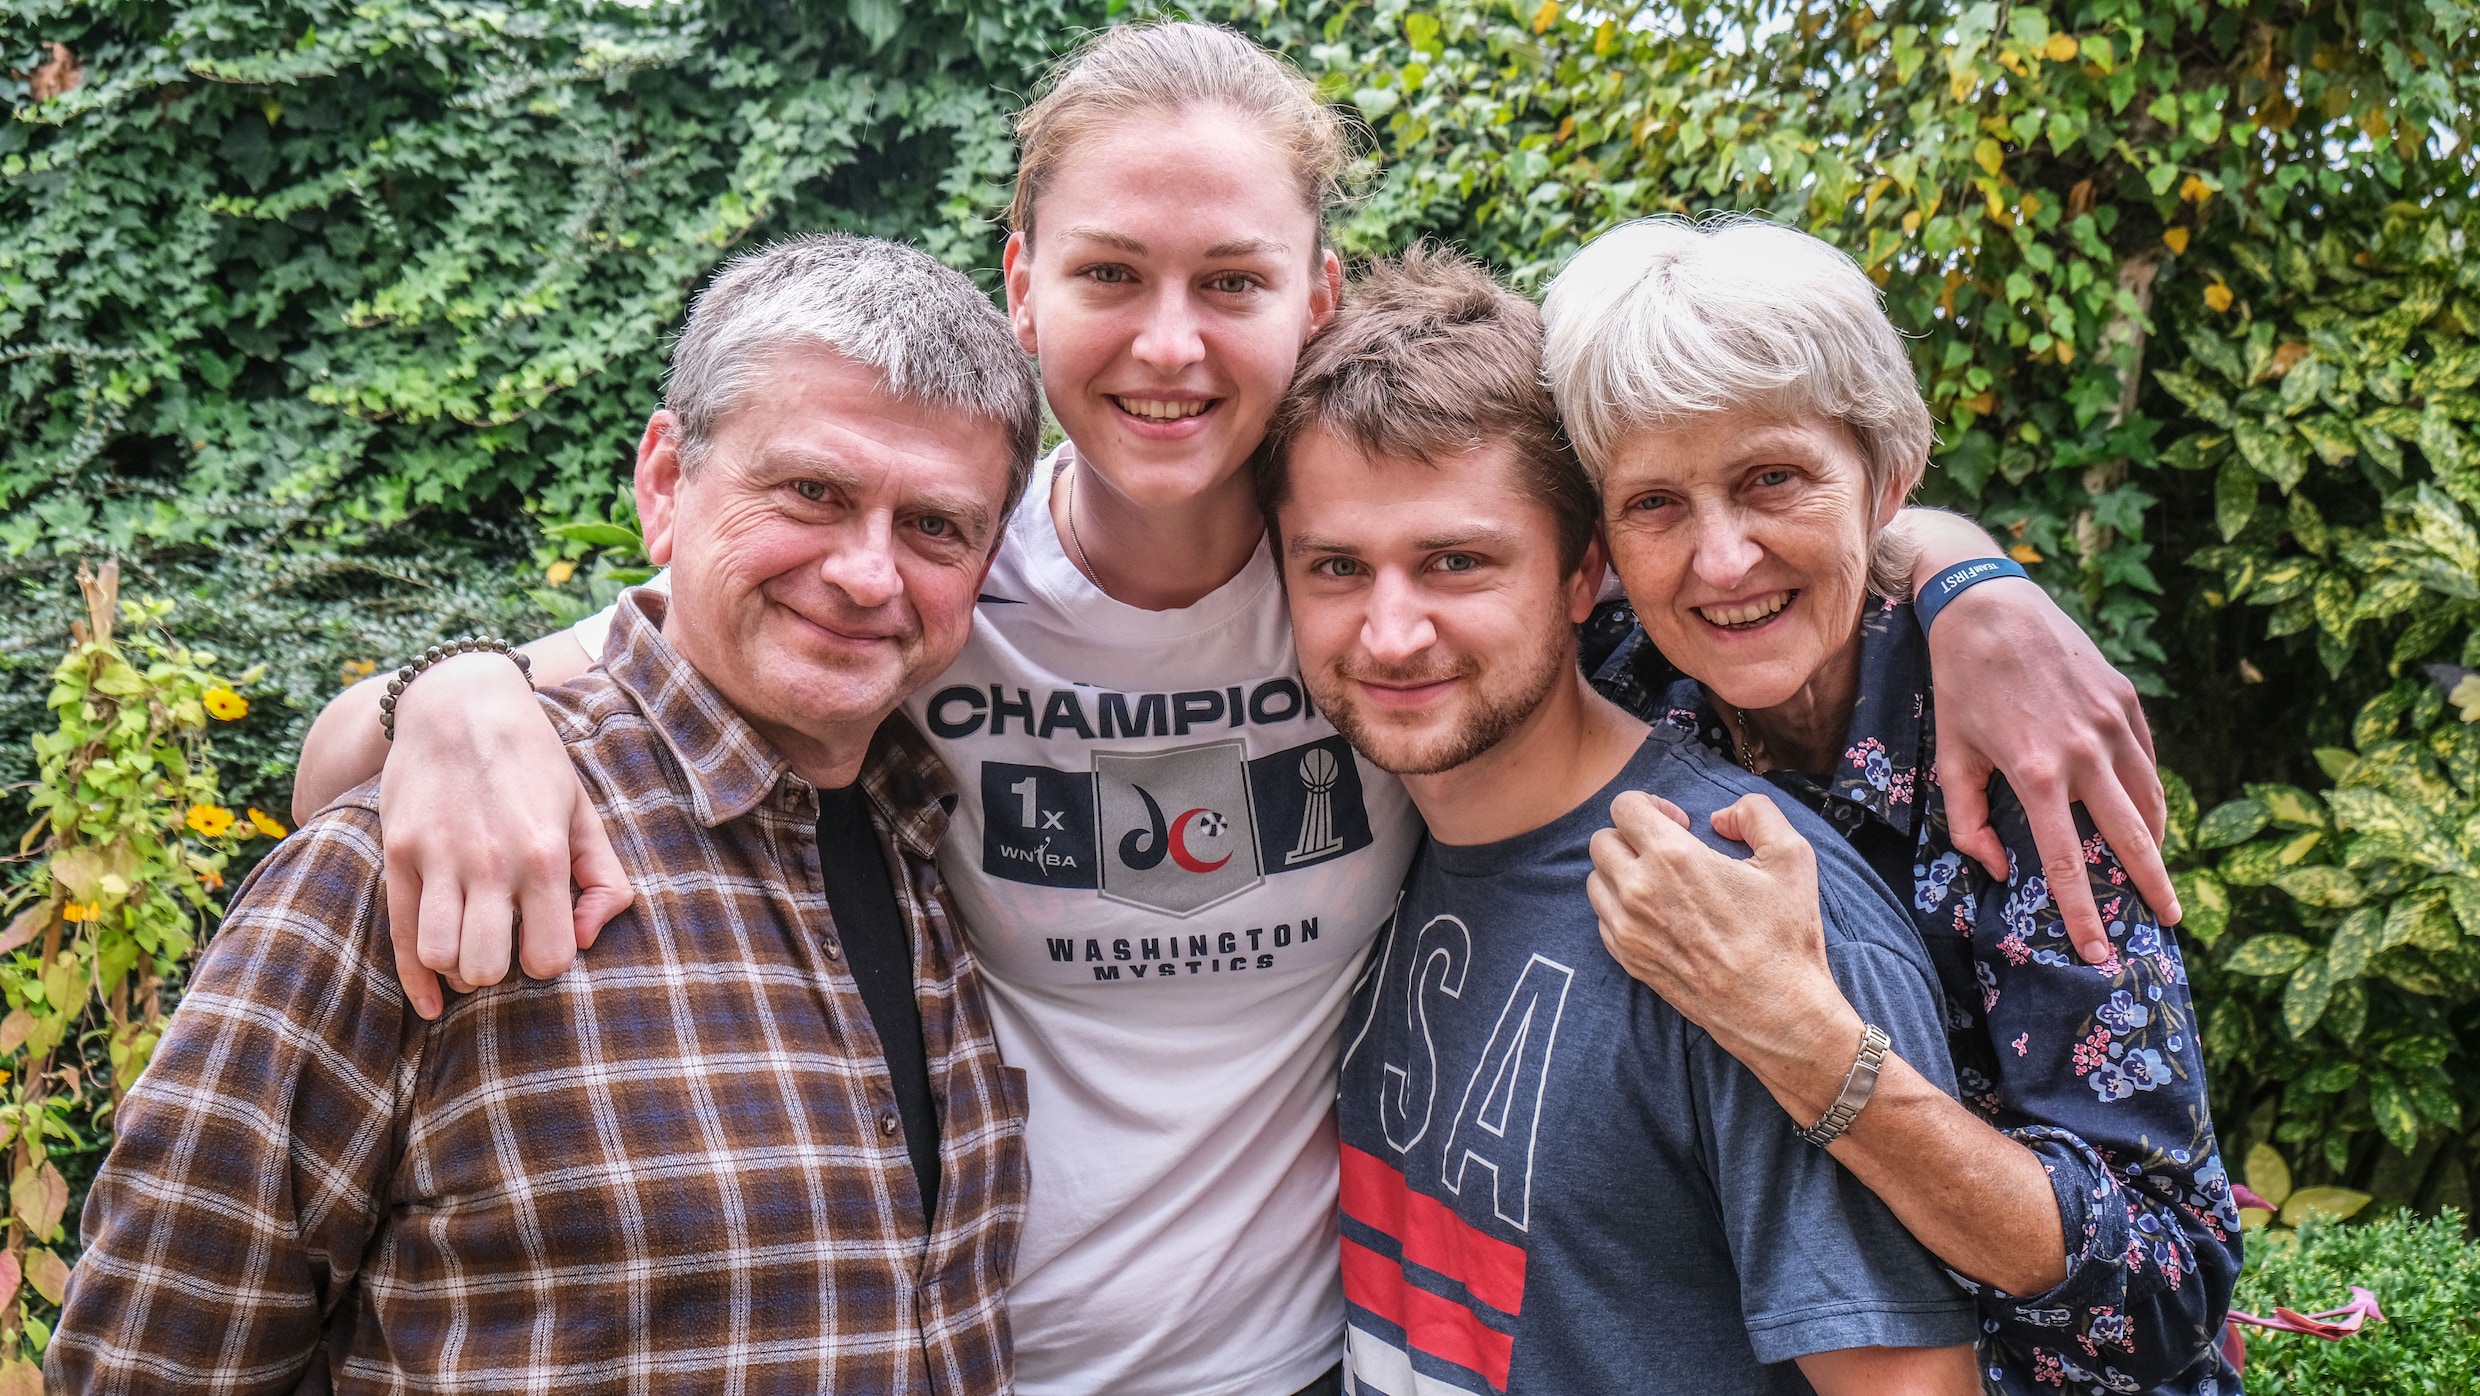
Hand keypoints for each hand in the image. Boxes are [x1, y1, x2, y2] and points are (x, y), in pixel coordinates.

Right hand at [378, 654, 632, 1018]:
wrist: (461, 704)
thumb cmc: (533, 763)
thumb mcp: (582, 812)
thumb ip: (604, 879)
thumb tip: (586, 940)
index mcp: (543, 853)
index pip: (549, 956)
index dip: (549, 960)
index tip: (545, 939)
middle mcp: (489, 860)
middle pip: (486, 966)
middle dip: (499, 970)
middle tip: (505, 944)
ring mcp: (437, 856)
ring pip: (439, 955)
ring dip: (458, 966)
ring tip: (473, 945)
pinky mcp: (397, 852)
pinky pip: (399, 935)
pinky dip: (417, 980)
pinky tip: (433, 1001)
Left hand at [1587, 790, 1859, 1098]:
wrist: (1774, 1008)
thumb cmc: (1784, 935)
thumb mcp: (1790, 856)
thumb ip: (1755, 813)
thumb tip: (1721, 817)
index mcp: (1672, 857)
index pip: (1624, 806)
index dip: (1652, 805)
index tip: (1679, 823)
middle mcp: (1638, 891)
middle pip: (1602, 841)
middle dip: (1633, 836)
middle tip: (1668, 851)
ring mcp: (1627, 929)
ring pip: (1596, 880)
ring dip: (1622, 871)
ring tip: (1660, 882)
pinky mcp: (1627, 959)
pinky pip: (1603, 919)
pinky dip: (1621, 908)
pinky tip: (1658, 914)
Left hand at [1926, 578, 2176, 963]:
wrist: (1988, 606)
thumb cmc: (1961, 686)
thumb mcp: (1951, 756)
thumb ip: (1970, 819)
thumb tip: (1999, 869)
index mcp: (2037, 774)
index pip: (2066, 863)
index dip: (2084, 915)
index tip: (2100, 954)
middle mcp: (2085, 753)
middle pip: (2132, 839)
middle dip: (2153, 888)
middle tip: (2169, 923)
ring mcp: (2113, 724)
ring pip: (2150, 800)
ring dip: (2157, 842)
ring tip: (2158, 874)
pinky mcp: (2127, 700)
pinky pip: (2147, 762)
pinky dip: (2150, 794)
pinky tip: (2145, 815)